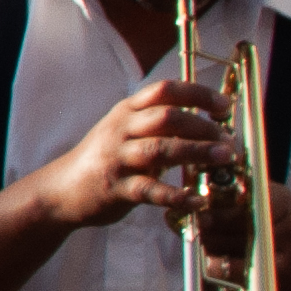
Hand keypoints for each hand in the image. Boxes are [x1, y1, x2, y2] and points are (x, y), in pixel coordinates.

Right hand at [21, 77, 231, 234]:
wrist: (62, 190)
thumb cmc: (103, 159)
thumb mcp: (124, 131)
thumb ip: (158, 125)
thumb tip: (205, 124)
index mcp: (126, 112)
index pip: (164, 90)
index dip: (198, 94)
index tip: (225, 105)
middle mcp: (121, 130)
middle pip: (167, 117)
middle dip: (203, 125)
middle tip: (229, 138)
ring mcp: (118, 159)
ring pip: (161, 150)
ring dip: (197, 152)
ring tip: (224, 158)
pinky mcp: (117, 189)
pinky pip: (151, 190)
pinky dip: (178, 196)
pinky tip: (198, 200)